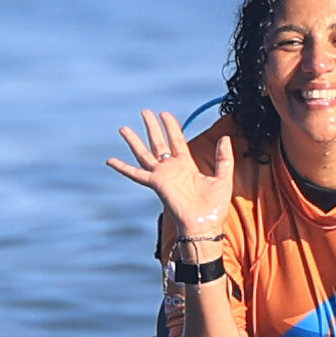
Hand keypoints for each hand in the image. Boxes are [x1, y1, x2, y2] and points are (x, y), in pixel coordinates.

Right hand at [107, 109, 234, 240]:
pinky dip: (122, 168)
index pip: (176, 141)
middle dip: (152, 127)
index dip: (171, 127)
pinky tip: (110, 160)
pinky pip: (136, 174)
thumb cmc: (214, 208)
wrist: (204, 225)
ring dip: (134, 141)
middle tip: (145, 111)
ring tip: (123, 128)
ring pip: (145, 154)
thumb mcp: (223, 178)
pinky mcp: (156, 184)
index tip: (164, 113)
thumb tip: (225, 137)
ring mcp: (162, 176)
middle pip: (158, 143)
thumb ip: (224, 158)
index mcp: (186, 166)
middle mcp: (172, 169)